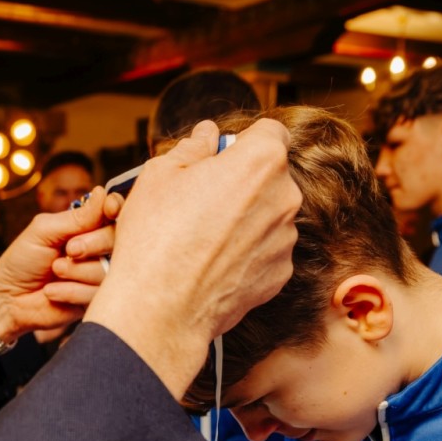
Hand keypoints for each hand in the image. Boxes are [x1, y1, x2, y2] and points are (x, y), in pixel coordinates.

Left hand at [0, 188, 121, 344]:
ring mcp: (97, 275)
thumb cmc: (22, 260)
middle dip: (94, 243)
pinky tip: (52, 292)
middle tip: (70, 250)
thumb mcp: (45, 231)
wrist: (7, 298)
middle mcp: (97, 250)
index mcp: (86, 227)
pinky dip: (71, 291)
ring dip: (76, 271)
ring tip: (54, 272)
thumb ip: (77, 217)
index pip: (115, 212)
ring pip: (108, 269)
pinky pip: (97, 293)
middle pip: (118, 239)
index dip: (117, 208)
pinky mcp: (94, 300)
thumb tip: (103, 192)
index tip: (110, 209)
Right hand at [84, 119, 300, 396]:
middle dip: (241, 181)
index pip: (270, 132)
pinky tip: (212, 261)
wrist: (161, 308)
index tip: (219, 156)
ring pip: (268, 214)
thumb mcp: (160, 174)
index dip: (242, 142)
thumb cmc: (156, 238)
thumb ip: (192, 148)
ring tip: (202, 236)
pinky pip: (265, 250)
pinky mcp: (279, 274)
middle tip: (201, 200)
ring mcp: (286, 239)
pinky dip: (245, 252)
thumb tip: (206, 136)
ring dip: (244, 218)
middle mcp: (285, 198)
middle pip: (270, 176)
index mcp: (261, 161)